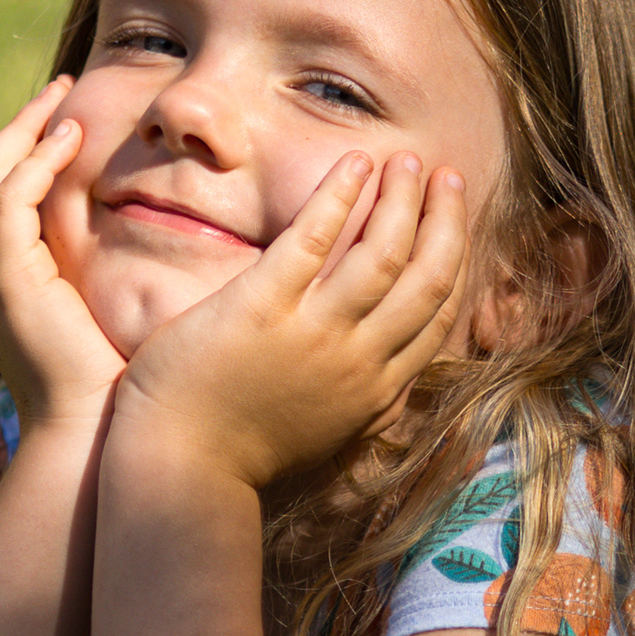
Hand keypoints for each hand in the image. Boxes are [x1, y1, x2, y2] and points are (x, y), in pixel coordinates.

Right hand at [0, 79, 127, 428]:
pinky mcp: (7, 281)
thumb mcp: (120, 318)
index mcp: (15, 284)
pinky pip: (9, 204)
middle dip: (20, 130)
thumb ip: (128, 278)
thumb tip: (179, 247)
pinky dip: (35, 166)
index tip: (71, 119)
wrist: (91, 437)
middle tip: (59, 89)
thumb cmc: (119, 389)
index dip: (33, 155)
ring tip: (64, 99)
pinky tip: (72, 140)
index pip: (9, 200)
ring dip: (24, 134)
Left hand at [112, 151, 471, 492]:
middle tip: (446, 176)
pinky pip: (314, 237)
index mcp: (376, 391)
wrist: (180, 475)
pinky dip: (341, 194)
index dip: (453, 261)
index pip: (437, 315)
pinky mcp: (262, 307)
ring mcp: (314, 333)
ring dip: (403, 199)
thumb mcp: (326, 435)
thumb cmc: (239, 456)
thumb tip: (397, 385)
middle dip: (445, 220)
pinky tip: (355, 162)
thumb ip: (363, 404)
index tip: (453, 222)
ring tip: (406, 160)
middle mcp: (359, 361)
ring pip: (385, 253)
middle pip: (428, 278)